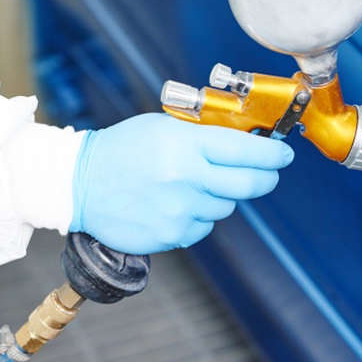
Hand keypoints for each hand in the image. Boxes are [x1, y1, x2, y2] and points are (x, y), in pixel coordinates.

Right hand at [69, 113, 293, 253]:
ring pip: (226, 207)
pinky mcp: (172, 234)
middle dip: (264, 177)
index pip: (249, 150)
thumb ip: (204, 135)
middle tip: (266, 172)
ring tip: (193, 185)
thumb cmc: (121, 150)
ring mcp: (181, 209)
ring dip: (220, 197)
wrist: (78, 184)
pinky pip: (204, 227)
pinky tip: (175, 204)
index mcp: (187, 145)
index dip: (274, 154)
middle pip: (250, 184)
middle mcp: (188, 178)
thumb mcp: (164, 127)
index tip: (284, 154)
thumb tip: (246, 141)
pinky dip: (197, 217)